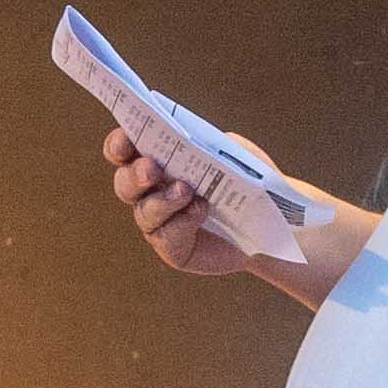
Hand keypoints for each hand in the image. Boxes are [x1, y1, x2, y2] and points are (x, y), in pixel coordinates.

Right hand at [108, 125, 256, 281]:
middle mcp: (151, 192)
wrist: (269, 224)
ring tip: (185, 191)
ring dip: (161, 200)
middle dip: (135, 174)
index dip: (118, 145)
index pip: (126, 151)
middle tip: (152, 169)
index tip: (124, 139)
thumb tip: (194, 141)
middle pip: (124, 183)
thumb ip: (214, 143)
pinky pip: (166, 235)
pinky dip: (182, 221)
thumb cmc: (249, 182)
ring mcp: (159, 223)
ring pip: (144, 211)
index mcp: (159, 161)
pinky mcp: (173, 248)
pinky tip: (200, 210)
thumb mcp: (237, 153)